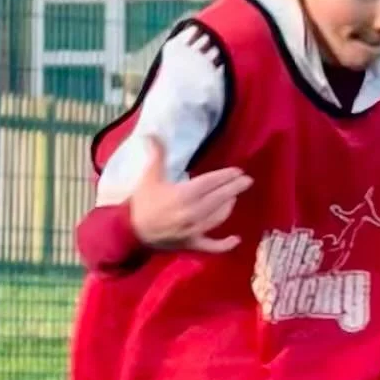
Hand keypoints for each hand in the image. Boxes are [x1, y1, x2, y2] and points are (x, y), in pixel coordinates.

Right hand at [129, 137, 250, 252]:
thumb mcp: (149, 176)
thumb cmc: (142, 202)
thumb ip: (157, 154)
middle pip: (220, 198)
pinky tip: (236, 240)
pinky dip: (224, 245)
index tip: (238, 171)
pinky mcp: (192, 244)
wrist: (131, 231)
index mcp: (184, 194)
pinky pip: (212, 246)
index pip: (212, 182)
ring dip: (229, 206)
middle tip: (247, 181)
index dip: (226, 176)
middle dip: (235, 188)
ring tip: (234, 198)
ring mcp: (194, 230)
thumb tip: (153, 132)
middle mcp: (193, 212)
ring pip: (219, 217)